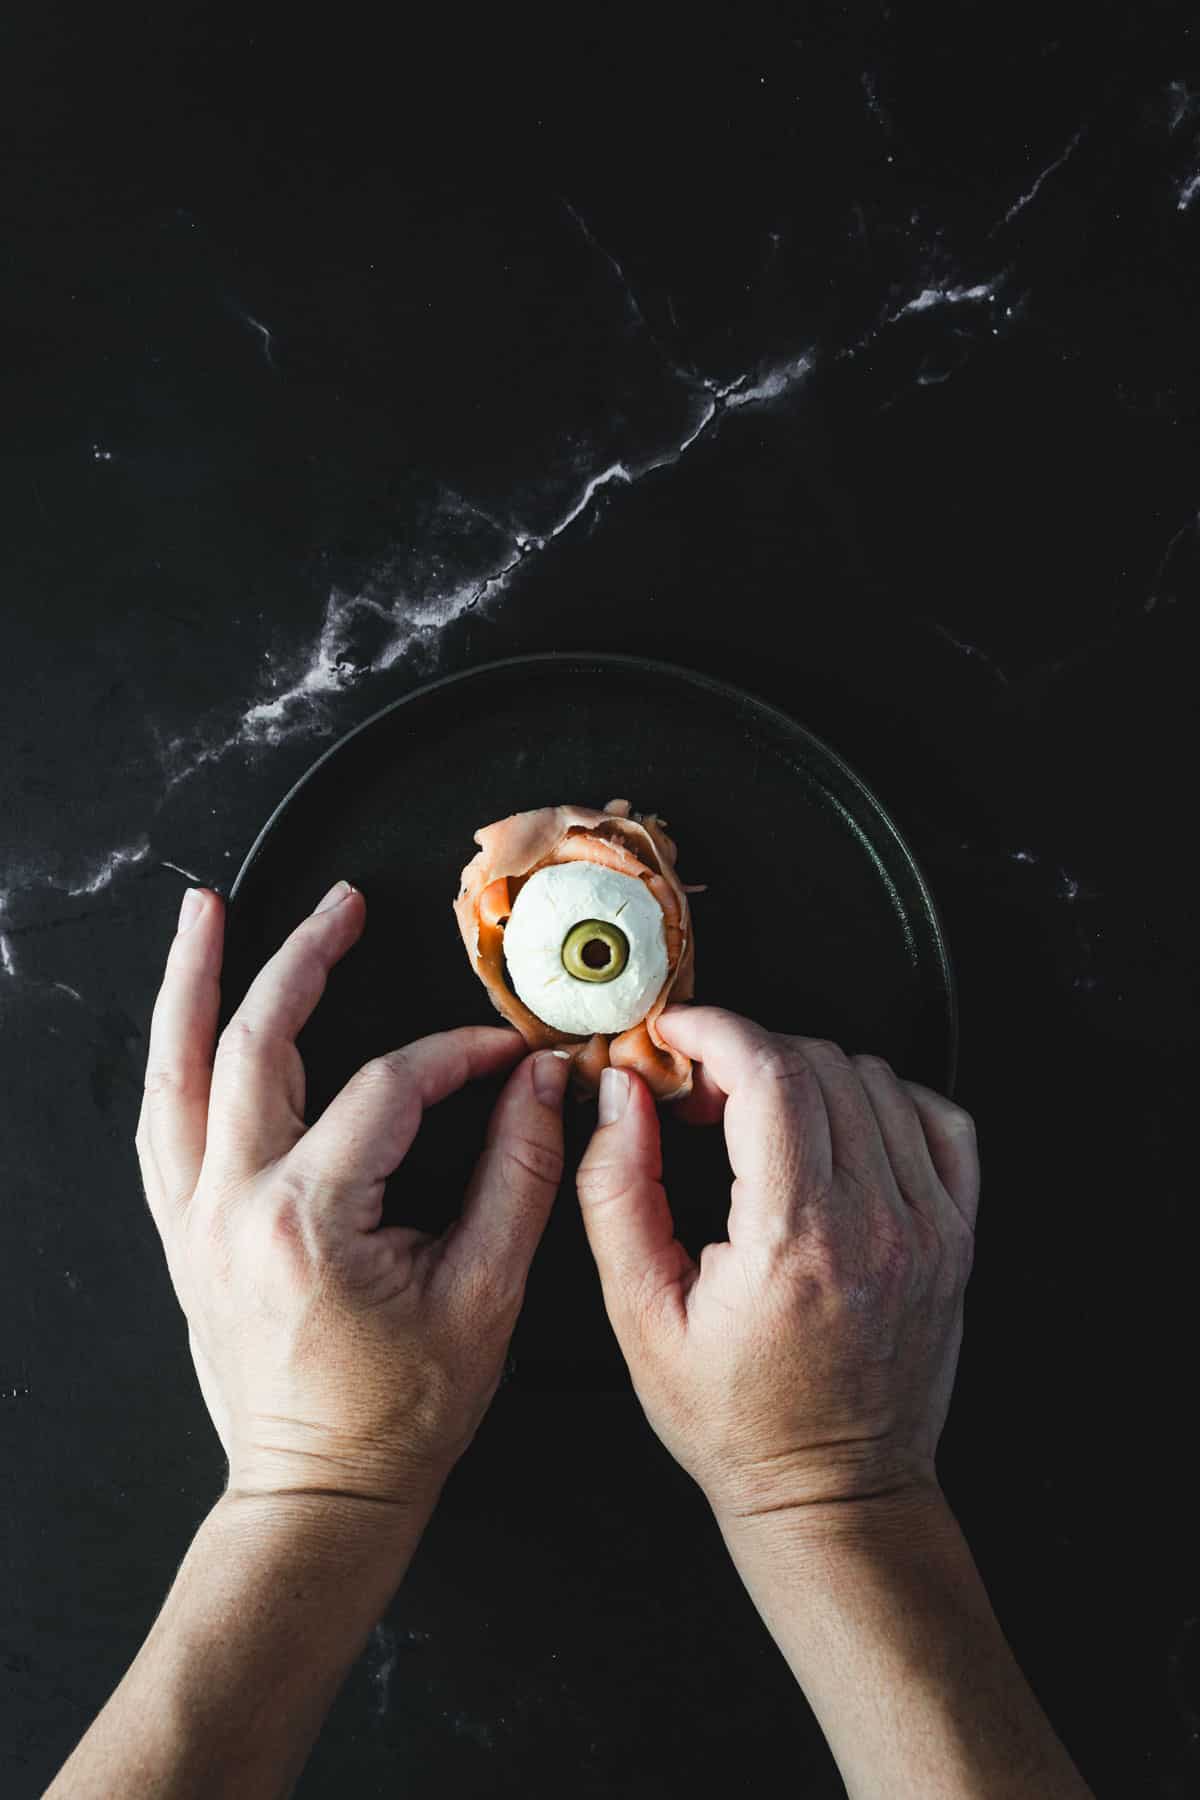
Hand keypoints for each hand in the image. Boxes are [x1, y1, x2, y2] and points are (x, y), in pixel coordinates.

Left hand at [136, 880, 568, 1512]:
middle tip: (342, 904)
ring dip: (192, 985)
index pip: (390, 1085)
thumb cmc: (403, 1411)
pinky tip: (185, 1025)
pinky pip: (160, 1128)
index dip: (458, 1054)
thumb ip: (521, 1174)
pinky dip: (171, 1063)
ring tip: (203, 912)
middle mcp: (234, 1204)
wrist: (320, 1496)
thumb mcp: (486, 1293)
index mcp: (310, 1215)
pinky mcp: (184, 1237)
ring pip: (176, 1072)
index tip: (509, 1053)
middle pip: (255, 1044)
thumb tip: (542, 1082)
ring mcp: (194, 1220)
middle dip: (302, 959)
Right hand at [575, 1006, 977, 1521]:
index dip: (713, 1030)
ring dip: (806, 1073)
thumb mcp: (638, 1315)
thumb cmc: (735, 1421)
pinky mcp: (956, 1235)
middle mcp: (876, 1222)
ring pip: (875, 1078)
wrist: (834, 1494)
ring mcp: (929, 1226)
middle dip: (746, 1052)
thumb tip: (621, 1094)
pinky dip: (883, 1098)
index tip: (675, 1034)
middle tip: (699, 1095)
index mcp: (795, 1241)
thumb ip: (616, 1190)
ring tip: (758, 1120)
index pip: (770, 1072)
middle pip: (818, 1062)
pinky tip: (835, 1130)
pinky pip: (939, 1117)